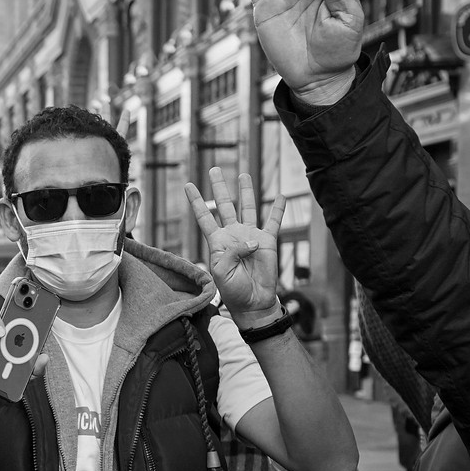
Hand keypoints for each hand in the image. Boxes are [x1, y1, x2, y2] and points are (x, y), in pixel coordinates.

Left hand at [185, 168, 285, 321]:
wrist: (252, 301)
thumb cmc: (232, 289)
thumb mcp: (222, 272)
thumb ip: (232, 253)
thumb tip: (251, 240)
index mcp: (216, 241)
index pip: (204, 216)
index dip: (196, 201)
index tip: (188, 185)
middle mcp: (233, 234)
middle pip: (225, 205)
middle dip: (220, 187)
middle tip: (215, 169)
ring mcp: (250, 235)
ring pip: (248, 207)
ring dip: (246, 191)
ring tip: (243, 174)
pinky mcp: (268, 241)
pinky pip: (273, 222)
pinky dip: (277, 209)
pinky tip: (280, 196)